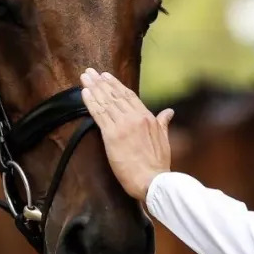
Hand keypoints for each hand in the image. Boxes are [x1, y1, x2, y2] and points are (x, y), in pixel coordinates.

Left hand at [80, 68, 173, 201]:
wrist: (152, 180)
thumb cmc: (158, 165)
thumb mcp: (164, 139)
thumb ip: (163, 123)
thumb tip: (169, 111)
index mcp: (147, 117)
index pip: (129, 96)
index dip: (116, 85)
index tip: (106, 76)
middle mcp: (134, 118)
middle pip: (115, 96)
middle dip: (101, 82)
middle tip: (90, 72)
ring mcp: (123, 126)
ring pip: (106, 102)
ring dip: (93, 88)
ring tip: (84, 78)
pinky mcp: (112, 136)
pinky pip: (99, 115)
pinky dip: (91, 102)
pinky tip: (84, 93)